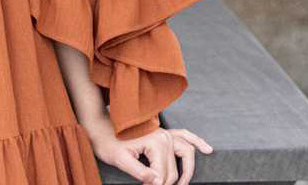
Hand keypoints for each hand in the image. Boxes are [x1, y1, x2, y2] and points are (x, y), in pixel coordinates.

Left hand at [84, 117, 212, 184]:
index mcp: (156, 142)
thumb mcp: (120, 160)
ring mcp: (166, 133)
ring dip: (187, 170)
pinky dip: (196, 142)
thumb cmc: (108, 143)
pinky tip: (206, 150)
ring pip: (186, 154)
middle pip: (174, 169)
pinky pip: (185, 136)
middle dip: (169, 183)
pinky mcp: (164, 133)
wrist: (100, 127)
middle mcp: (165, 136)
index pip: (164, 175)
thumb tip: (157, 182)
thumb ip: (140, 171)